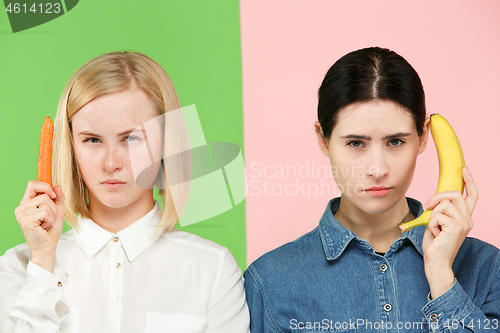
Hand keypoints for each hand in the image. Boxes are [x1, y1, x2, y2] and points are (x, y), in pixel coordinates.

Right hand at [14, 181, 64, 272]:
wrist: (47, 247)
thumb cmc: (50, 230)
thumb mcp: (57, 211)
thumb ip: (58, 198)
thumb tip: (57, 186)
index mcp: (26, 203)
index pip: (32, 185)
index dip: (45, 186)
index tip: (53, 194)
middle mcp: (21, 208)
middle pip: (44, 195)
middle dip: (53, 207)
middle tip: (48, 219)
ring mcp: (22, 214)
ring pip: (46, 203)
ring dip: (52, 215)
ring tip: (46, 224)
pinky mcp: (26, 220)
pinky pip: (45, 212)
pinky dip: (50, 220)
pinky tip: (44, 227)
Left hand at [421, 166, 477, 298]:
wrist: (436, 262)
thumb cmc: (434, 244)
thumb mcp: (437, 223)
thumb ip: (441, 210)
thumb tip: (437, 198)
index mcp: (465, 217)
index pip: (472, 196)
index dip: (469, 181)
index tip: (464, 169)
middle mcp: (468, 219)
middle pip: (454, 194)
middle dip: (437, 196)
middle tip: (427, 206)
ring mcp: (464, 223)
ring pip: (443, 203)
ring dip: (432, 214)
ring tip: (435, 228)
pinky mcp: (457, 226)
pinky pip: (437, 214)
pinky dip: (431, 222)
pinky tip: (436, 234)